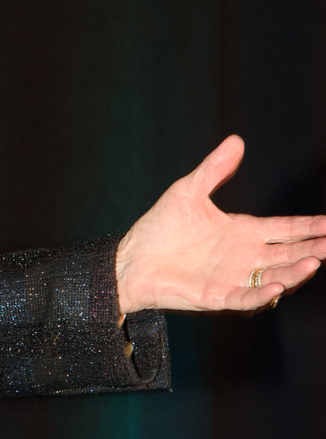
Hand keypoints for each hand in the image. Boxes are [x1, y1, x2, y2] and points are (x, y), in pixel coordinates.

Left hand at [115, 135, 325, 315]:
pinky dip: (261, 294)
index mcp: (242, 232)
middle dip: (313, 248)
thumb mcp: (188, 192)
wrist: (131, 259)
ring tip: (314, 261)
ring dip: (295, 271)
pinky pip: (245, 297)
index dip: (308, 226)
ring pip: (274, 277)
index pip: (285, 229)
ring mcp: (233, 278)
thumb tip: (236, 141)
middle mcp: (244, 257)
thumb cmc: (160, 228)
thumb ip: (214, 170)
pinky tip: (277, 286)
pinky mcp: (216, 296)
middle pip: (288, 253)